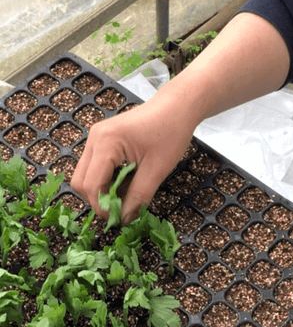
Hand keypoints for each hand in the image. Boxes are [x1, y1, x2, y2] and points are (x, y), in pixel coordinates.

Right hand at [71, 95, 195, 224]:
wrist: (178, 106)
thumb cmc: (171, 132)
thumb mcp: (157, 169)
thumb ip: (139, 196)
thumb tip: (125, 220)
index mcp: (106, 142)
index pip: (91, 185)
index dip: (102, 206)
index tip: (120, 219)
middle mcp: (95, 138)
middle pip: (80, 181)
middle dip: (98, 199)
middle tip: (121, 210)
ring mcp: (96, 136)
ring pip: (85, 174)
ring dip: (102, 189)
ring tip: (126, 196)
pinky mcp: (103, 138)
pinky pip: (95, 165)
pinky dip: (106, 178)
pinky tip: (126, 182)